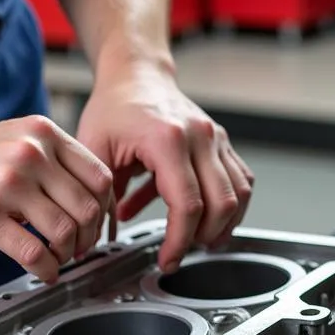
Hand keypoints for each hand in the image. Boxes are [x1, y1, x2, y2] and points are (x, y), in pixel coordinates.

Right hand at [0, 115, 112, 283]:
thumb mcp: (15, 142)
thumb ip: (54, 162)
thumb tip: (93, 200)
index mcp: (42, 134)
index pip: (100, 177)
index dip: (103, 210)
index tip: (94, 227)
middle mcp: (29, 154)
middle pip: (87, 209)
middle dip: (87, 238)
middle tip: (78, 250)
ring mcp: (8, 184)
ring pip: (65, 232)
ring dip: (67, 255)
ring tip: (56, 259)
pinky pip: (35, 253)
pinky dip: (47, 269)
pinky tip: (43, 271)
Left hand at [77, 67, 253, 272]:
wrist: (135, 75)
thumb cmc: (114, 108)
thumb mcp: (94, 151)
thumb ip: (99, 196)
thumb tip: (98, 238)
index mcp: (167, 139)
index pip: (188, 204)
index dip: (179, 241)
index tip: (166, 260)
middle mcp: (200, 137)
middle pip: (222, 203)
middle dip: (202, 238)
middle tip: (180, 253)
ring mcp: (216, 138)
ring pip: (240, 194)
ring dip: (222, 225)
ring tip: (197, 240)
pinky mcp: (222, 143)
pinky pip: (240, 181)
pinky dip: (228, 206)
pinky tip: (204, 218)